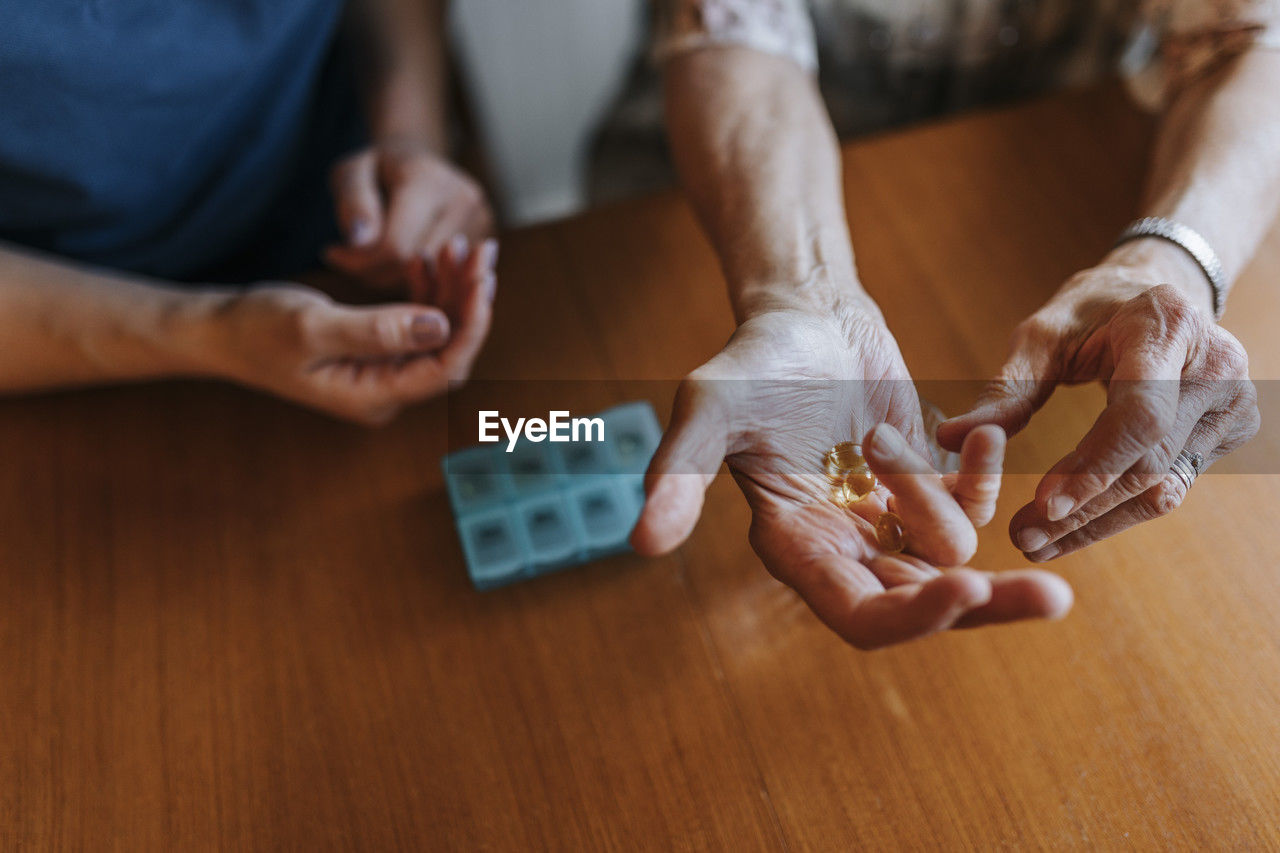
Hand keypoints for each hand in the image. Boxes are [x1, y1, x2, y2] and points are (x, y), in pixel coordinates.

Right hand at [203, 239, 495, 424]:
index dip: (472, 325)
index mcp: (373, 396)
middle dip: (469, 300)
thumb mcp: (313, 326)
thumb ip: (377, 330)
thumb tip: (440, 327)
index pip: (445, 368)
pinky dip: (429, 290)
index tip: (483, 279)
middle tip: (480, 250)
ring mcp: (382, 372)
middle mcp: (386, 390)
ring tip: (458, 246)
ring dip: (453, 290)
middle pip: (449, 349)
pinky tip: (427, 258)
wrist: (222, 330)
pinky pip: (418, 322)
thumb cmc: (257, 329)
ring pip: (439, 332)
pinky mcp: (377, 350)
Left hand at [325, 139, 493, 289]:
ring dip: (394, 280)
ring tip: (372, 259)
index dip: (360, 262)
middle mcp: (464, 201)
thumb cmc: (379, 169)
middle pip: (415, 267)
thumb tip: (361, 241)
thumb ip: (353, 204)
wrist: (420, 162)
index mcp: (429, 181)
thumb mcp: (352, 173)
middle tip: (348, 260)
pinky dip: (417, 280)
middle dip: (374, 273)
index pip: (396, 246)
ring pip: (431, 279)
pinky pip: (446, 279)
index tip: (333, 254)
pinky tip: (397, 264)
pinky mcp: (486, 241)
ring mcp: (482, 223)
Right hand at [633, 309, 1071, 649]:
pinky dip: (985, 476)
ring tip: (921, 437)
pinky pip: (974, 506)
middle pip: (922, 606)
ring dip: (953, 503)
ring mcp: (887, 522)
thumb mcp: (709, 405)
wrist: (805, 315)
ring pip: (955, 560)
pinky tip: (983, 437)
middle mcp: (844, 549)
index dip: (911, 616)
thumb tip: (640, 544)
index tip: (969, 587)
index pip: (858, 613)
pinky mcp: (923, 488)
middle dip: (988, 606)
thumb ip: (678, 473)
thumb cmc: (751, 357)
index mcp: (795, 547)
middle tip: (1054, 599)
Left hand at [939, 262, 1258, 561]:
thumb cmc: (1091, 312)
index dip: (1094, 465)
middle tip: (1023, 536)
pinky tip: (1072, 530)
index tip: (1044, 504)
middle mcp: (1214, 366)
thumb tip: (947, 438)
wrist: (1155, 297)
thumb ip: (1005, 390)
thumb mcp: (1042, 336)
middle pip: (1149, 460)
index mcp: (1166, 327)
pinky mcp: (1230, 433)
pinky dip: (1118, 513)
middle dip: (1083, 507)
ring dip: (1098, 522)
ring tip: (1038, 542)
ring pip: (1164, 487)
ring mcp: (1231, 403)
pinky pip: (1172, 487)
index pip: (1139, 414)